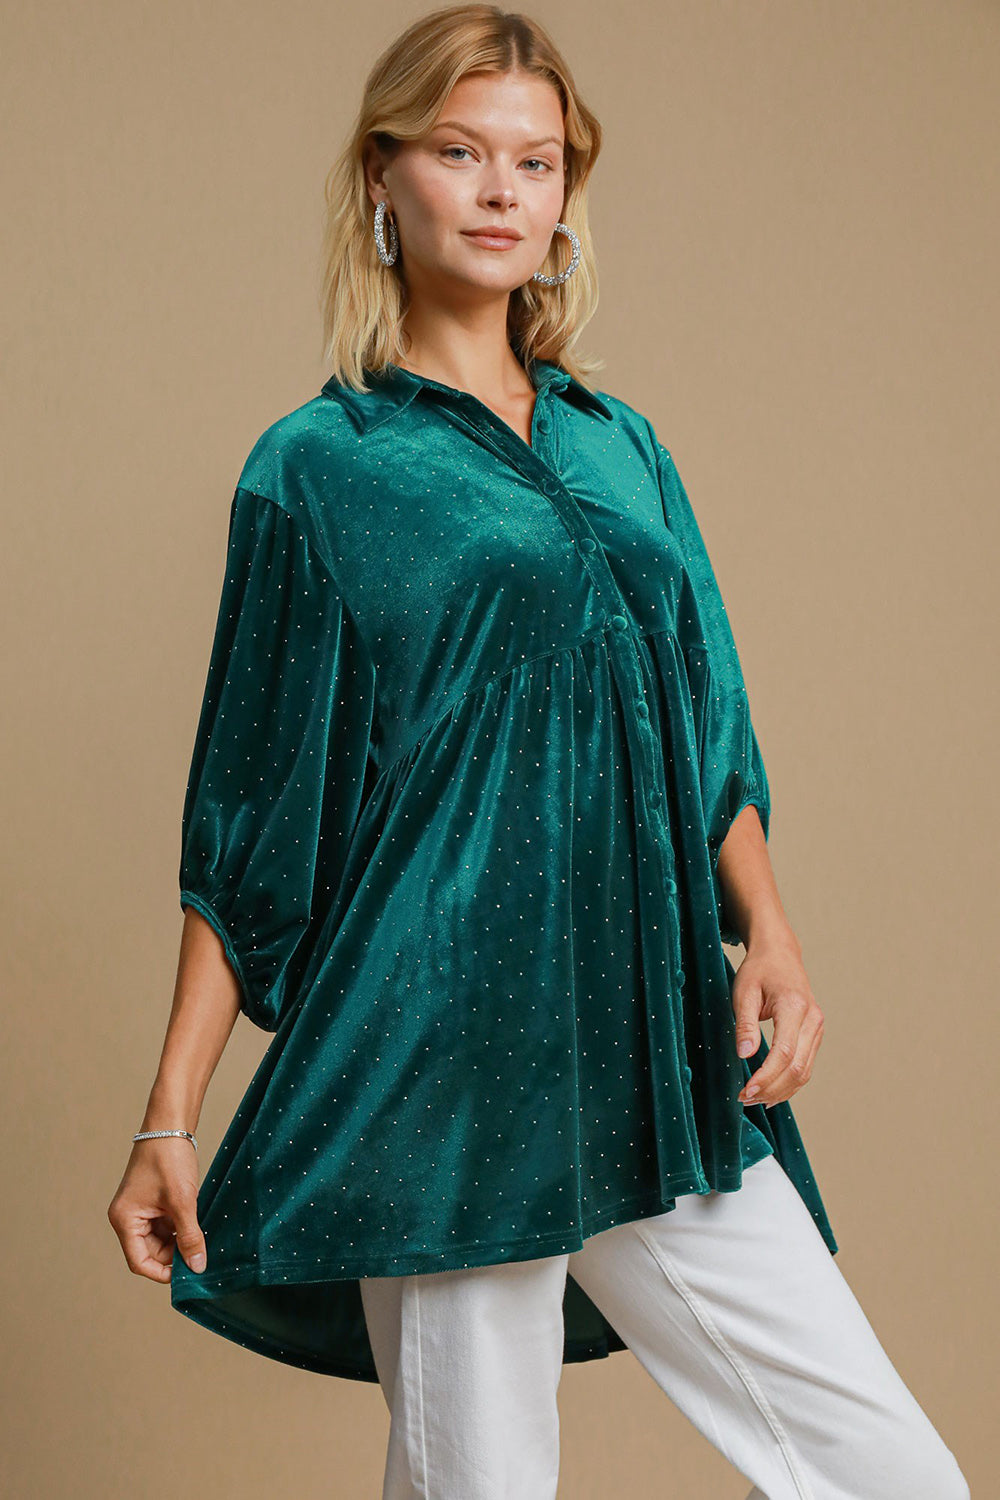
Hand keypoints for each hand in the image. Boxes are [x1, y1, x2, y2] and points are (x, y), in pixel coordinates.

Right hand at [107, 1138, 206, 1282]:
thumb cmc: (169, 1158)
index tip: (188, 1275)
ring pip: (160, 1240)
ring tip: (201, 1237)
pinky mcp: (152, 1202)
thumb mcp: (182, 1200)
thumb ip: (189, 1236)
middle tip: (201, 1255)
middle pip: (150, 1253)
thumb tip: (197, 1266)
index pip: (139, 1262)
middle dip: (174, 1256)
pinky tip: (197, 1224)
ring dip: (179, 1242)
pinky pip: (165, 1225)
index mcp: (124, 1219)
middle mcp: (127, 1217)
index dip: (163, 1273)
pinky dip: (180, 1228)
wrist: (170, 1124)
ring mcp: (139, 1210)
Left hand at [733, 931, 824, 1108]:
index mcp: (794, 1006)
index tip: (746, 1090)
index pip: (784, 1052)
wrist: (780, 954)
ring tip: (754, 1099)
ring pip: (805, 1071)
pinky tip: (772, 1092)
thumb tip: (745, 1055)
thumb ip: (745, 1024)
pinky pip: (806, 1065)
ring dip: (781, 1090)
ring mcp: (817, 1027)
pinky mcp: (815, 1034)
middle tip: (744, 1099)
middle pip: (797, 1067)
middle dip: (771, 1089)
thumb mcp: (743, 992)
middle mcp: (812, 1019)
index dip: (766, 1077)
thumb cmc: (758, 970)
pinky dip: (790, 1083)